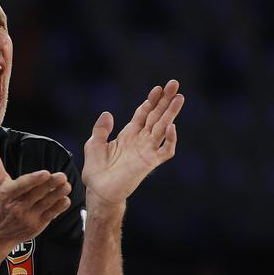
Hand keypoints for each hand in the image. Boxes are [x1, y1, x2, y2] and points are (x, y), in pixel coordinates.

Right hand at [0, 141, 71, 262]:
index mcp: (7, 193)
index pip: (22, 185)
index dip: (34, 180)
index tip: (45, 173)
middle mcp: (17, 206)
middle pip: (37, 193)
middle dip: (51, 185)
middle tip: (62, 176)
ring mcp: (28, 217)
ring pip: (46, 204)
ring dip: (58, 194)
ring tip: (67, 186)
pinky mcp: (36, 226)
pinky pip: (50, 215)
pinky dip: (58, 208)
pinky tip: (65, 200)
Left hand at [82, 79, 184, 205]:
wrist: (99, 190)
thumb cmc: (96, 170)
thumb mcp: (94, 144)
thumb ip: (101, 129)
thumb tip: (107, 113)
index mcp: (128, 134)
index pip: (143, 113)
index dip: (151, 100)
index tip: (158, 88)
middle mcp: (140, 140)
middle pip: (156, 116)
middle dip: (165, 100)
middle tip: (174, 84)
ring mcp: (146, 151)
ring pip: (163, 128)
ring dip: (171, 113)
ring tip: (179, 98)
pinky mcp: (149, 163)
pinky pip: (165, 151)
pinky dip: (170, 140)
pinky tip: (172, 127)